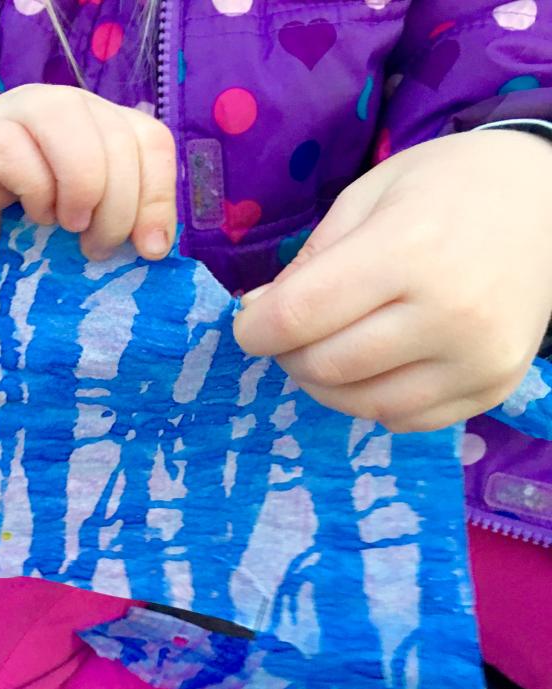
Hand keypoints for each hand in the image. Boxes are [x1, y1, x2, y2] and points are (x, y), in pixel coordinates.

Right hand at [0, 85, 176, 277]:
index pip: (152, 142)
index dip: (159, 197)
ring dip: (83, 192)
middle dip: (120, 209)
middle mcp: (64, 107)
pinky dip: (36, 194)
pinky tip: (32, 217)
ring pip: (74, 132)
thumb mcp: (80, 226)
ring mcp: (18, 113)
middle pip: (119, 141)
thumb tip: (155, 247)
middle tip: (97, 248)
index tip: (150, 250)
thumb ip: (117, 223)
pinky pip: (20, 155)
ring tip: (69, 228)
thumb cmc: (17, 220)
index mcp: (99, 124)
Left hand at [233, 130, 551, 431]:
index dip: (254, 329)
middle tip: (287, 332)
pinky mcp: (493, 389)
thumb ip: (310, 261)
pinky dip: (369, 399)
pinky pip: (402, 419)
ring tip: (324, 348)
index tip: (247, 324)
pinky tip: (371, 365)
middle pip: (325, 366)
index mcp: (408, 250)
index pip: (300, 315)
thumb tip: (260, 313)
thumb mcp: (366, 198)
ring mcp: (478, 360)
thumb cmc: (446, 187)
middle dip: (286, 354)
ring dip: (322, 384)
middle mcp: (449, 313)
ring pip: (360, 404)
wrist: (548, 202)